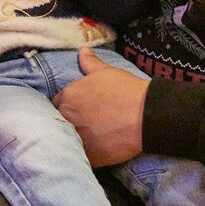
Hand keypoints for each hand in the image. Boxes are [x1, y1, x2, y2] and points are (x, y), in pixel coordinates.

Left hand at [53, 48, 148, 166]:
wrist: (147, 116)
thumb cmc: (126, 90)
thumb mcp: (106, 72)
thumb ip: (89, 63)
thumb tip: (83, 50)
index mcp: (68, 96)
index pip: (57, 103)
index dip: (68, 106)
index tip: (78, 109)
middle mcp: (67, 117)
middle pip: (60, 121)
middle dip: (69, 122)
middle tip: (85, 124)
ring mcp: (76, 137)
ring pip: (68, 139)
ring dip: (75, 138)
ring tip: (91, 137)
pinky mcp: (88, 155)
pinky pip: (81, 155)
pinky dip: (86, 153)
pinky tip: (97, 149)